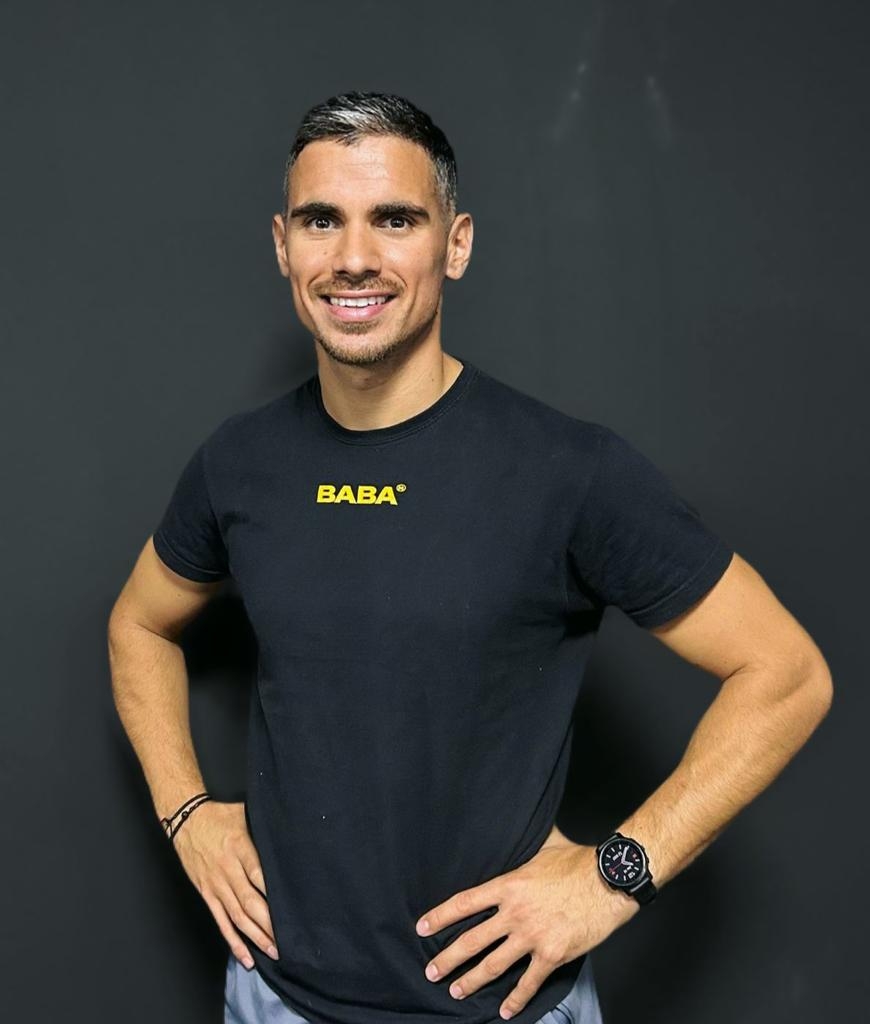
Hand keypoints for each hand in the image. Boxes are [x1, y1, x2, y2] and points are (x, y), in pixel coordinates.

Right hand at [173, 799, 278, 969]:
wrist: (185, 819)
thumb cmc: (219, 815)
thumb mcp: (244, 814)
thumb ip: (263, 830)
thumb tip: (289, 836)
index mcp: (240, 847)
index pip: (260, 875)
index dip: (274, 895)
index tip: (291, 911)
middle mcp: (228, 869)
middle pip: (251, 902)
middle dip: (269, 924)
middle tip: (287, 940)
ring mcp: (216, 885)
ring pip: (237, 916)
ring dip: (255, 936)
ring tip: (272, 951)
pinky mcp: (207, 894)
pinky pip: (221, 921)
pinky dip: (233, 941)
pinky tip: (245, 956)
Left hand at [414, 825, 638, 1019]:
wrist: (608, 881)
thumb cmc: (578, 861)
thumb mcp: (545, 845)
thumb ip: (527, 843)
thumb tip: (520, 823)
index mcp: (508, 885)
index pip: (464, 903)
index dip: (440, 917)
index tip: (422, 928)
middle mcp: (514, 913)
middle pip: (471, 940)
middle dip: (448, 959)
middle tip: (431, 972)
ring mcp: (532, 936)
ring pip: (493, 965)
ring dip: (471, 981)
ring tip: (456, 991)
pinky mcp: (552, 954)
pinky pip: (528, 982)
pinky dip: (515, 999)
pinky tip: (505, 1010)